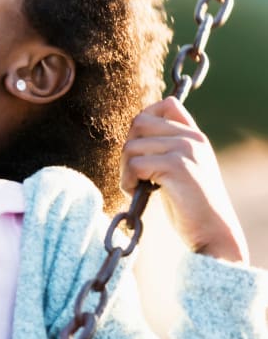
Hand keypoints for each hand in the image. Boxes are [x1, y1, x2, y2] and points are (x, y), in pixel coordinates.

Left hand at [120, 97, 248, 263]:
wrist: (214, 233)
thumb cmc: (193, 208)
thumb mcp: (184, 170)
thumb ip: (168, 150)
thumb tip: (135, 140)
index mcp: (195, 136)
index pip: (166, 105)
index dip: (144, 121)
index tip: (141, 148)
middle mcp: (191, 138)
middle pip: (140, 122)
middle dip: (128, 148)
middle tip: (134, 173)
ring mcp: (185, 151)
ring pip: (132, 146)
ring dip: (124, 169)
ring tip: (136, 187)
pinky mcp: (176, 168)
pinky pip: (134, 164)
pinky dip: (127, 181)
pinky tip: (137, 194)